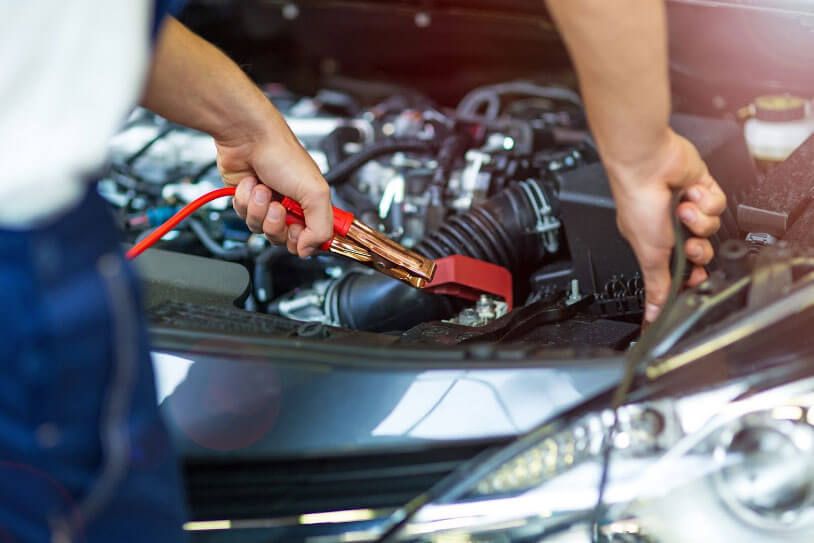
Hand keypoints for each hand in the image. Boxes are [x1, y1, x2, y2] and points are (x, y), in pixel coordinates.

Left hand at [216, 119, 332, 256]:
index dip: (302, 240)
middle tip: (278, 206)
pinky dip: (245, 201)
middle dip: (276, 223)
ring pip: (260, 229)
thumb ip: (321, 227)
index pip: (311, 239)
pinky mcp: (247, 201)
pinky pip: (243, 216)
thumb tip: (308, 250)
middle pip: (283, 239)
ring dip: (259, 209)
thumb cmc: (282, 153)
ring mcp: (267, 205)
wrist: (248, 137)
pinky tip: (250, 184)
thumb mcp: (316, 192)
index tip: (298, 229)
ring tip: (262, 189)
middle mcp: (290, 206)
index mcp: (312, 205)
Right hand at [607, 130, 726, 323]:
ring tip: (683, 210)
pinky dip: (706, 201)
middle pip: (700, 251)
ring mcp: (687, 207)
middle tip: (689, 243)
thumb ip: (656, 285)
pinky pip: (718, 204)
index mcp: (653, 242)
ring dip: (699, 220)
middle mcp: (670, 226)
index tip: (693, 278)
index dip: (690, 274)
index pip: (679, 268)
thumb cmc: (638, 203)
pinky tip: (691, 194)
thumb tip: (651, 315)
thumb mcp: (649, 254)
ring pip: (711, 227)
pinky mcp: (701, 189)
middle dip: (698, 249)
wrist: (649, 165)